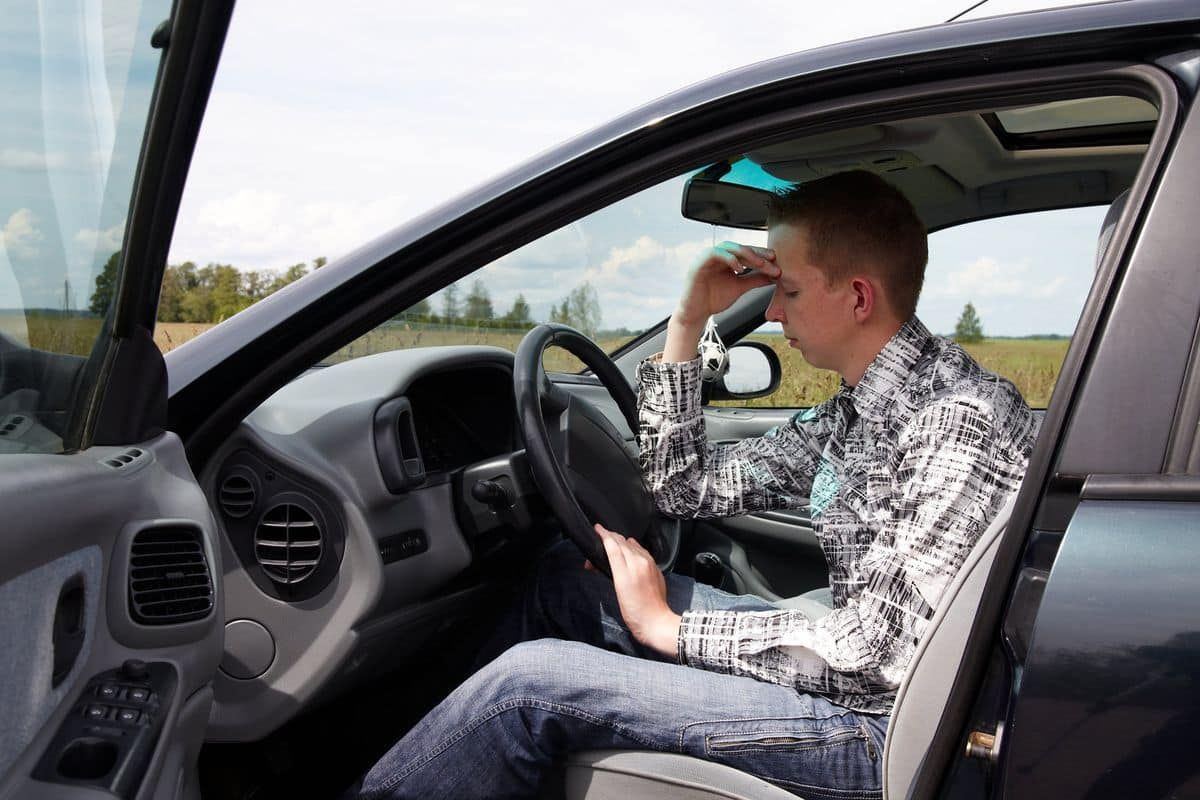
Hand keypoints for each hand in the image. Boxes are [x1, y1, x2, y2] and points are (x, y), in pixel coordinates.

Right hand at [586, 523, 681, 657]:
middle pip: (623, 542)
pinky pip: (642, 551)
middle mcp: (640, 561)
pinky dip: (632, 547)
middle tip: (599, 538)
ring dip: (621, 541)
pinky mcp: (655, 568)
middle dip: (610, 537)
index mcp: (629, 568)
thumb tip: (608, 554)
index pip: (614, 544)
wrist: (656, 622)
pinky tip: (629, 548)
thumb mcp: (618, 590)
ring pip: (633, 544)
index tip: (597, 528)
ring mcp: (650, 564)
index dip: (604, 535)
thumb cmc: (634, 611)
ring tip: (612, 541)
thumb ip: (613, 569)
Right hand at [674, 242, 778, 327]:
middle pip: (741, 248)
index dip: (762, 255)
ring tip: (760, 264)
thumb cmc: (713, 300)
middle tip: (772, 261)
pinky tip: (740, 268)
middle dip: (757, 254)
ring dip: (746, 254)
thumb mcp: (740, 288)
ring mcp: (707, 257)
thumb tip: (774, 276)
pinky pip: (715, 253)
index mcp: (726, 259)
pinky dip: (729, 259)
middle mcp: (717, 255)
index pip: (747, 252)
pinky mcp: (699, 262)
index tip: (776, 262)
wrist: (696, 313)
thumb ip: (755, 280)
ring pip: (730, 247)